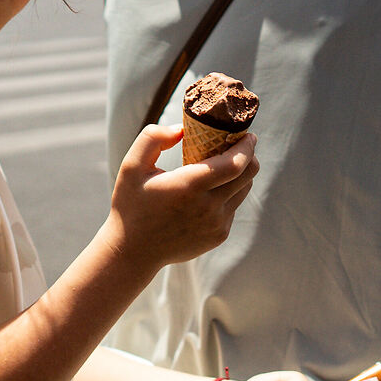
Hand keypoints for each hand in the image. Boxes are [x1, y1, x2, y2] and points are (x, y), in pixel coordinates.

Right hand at [104, 125, 255, 272]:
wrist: (133, 251)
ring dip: (240, 175)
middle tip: (240, 146)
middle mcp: (208, 207)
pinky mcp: (218, 236)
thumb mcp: (131, 166)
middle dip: (249, 157)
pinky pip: (233, 207)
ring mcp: (216, 224)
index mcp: (188, 187)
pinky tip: (210, 191)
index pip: (235, 164)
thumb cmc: (131, 205)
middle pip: (248, 175)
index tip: (248, 135)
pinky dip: (228, 194)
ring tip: (225, 165)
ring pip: (243, 191)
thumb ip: (153, 139)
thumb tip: (182, 129)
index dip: (247, 147)